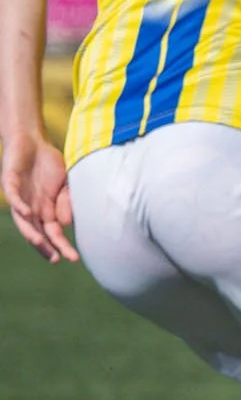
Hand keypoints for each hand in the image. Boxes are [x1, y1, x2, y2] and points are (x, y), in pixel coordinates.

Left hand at [2, 136, 76, 263]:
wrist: (32, 140)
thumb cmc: (49, 164)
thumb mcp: (65, 185)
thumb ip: (66, 203)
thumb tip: (66, 224)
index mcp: (45, 210)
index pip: (52, 233)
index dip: (61, 245)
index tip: (73, 258)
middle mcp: (31, 207)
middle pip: (37, 232)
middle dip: (46, 246)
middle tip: (56, 259)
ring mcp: (20, 196)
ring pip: (22, 220)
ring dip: (30, 232)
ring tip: (39, 243)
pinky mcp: (10, 181)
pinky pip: (13, 197)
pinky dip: (19, 206)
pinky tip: (27, 213)